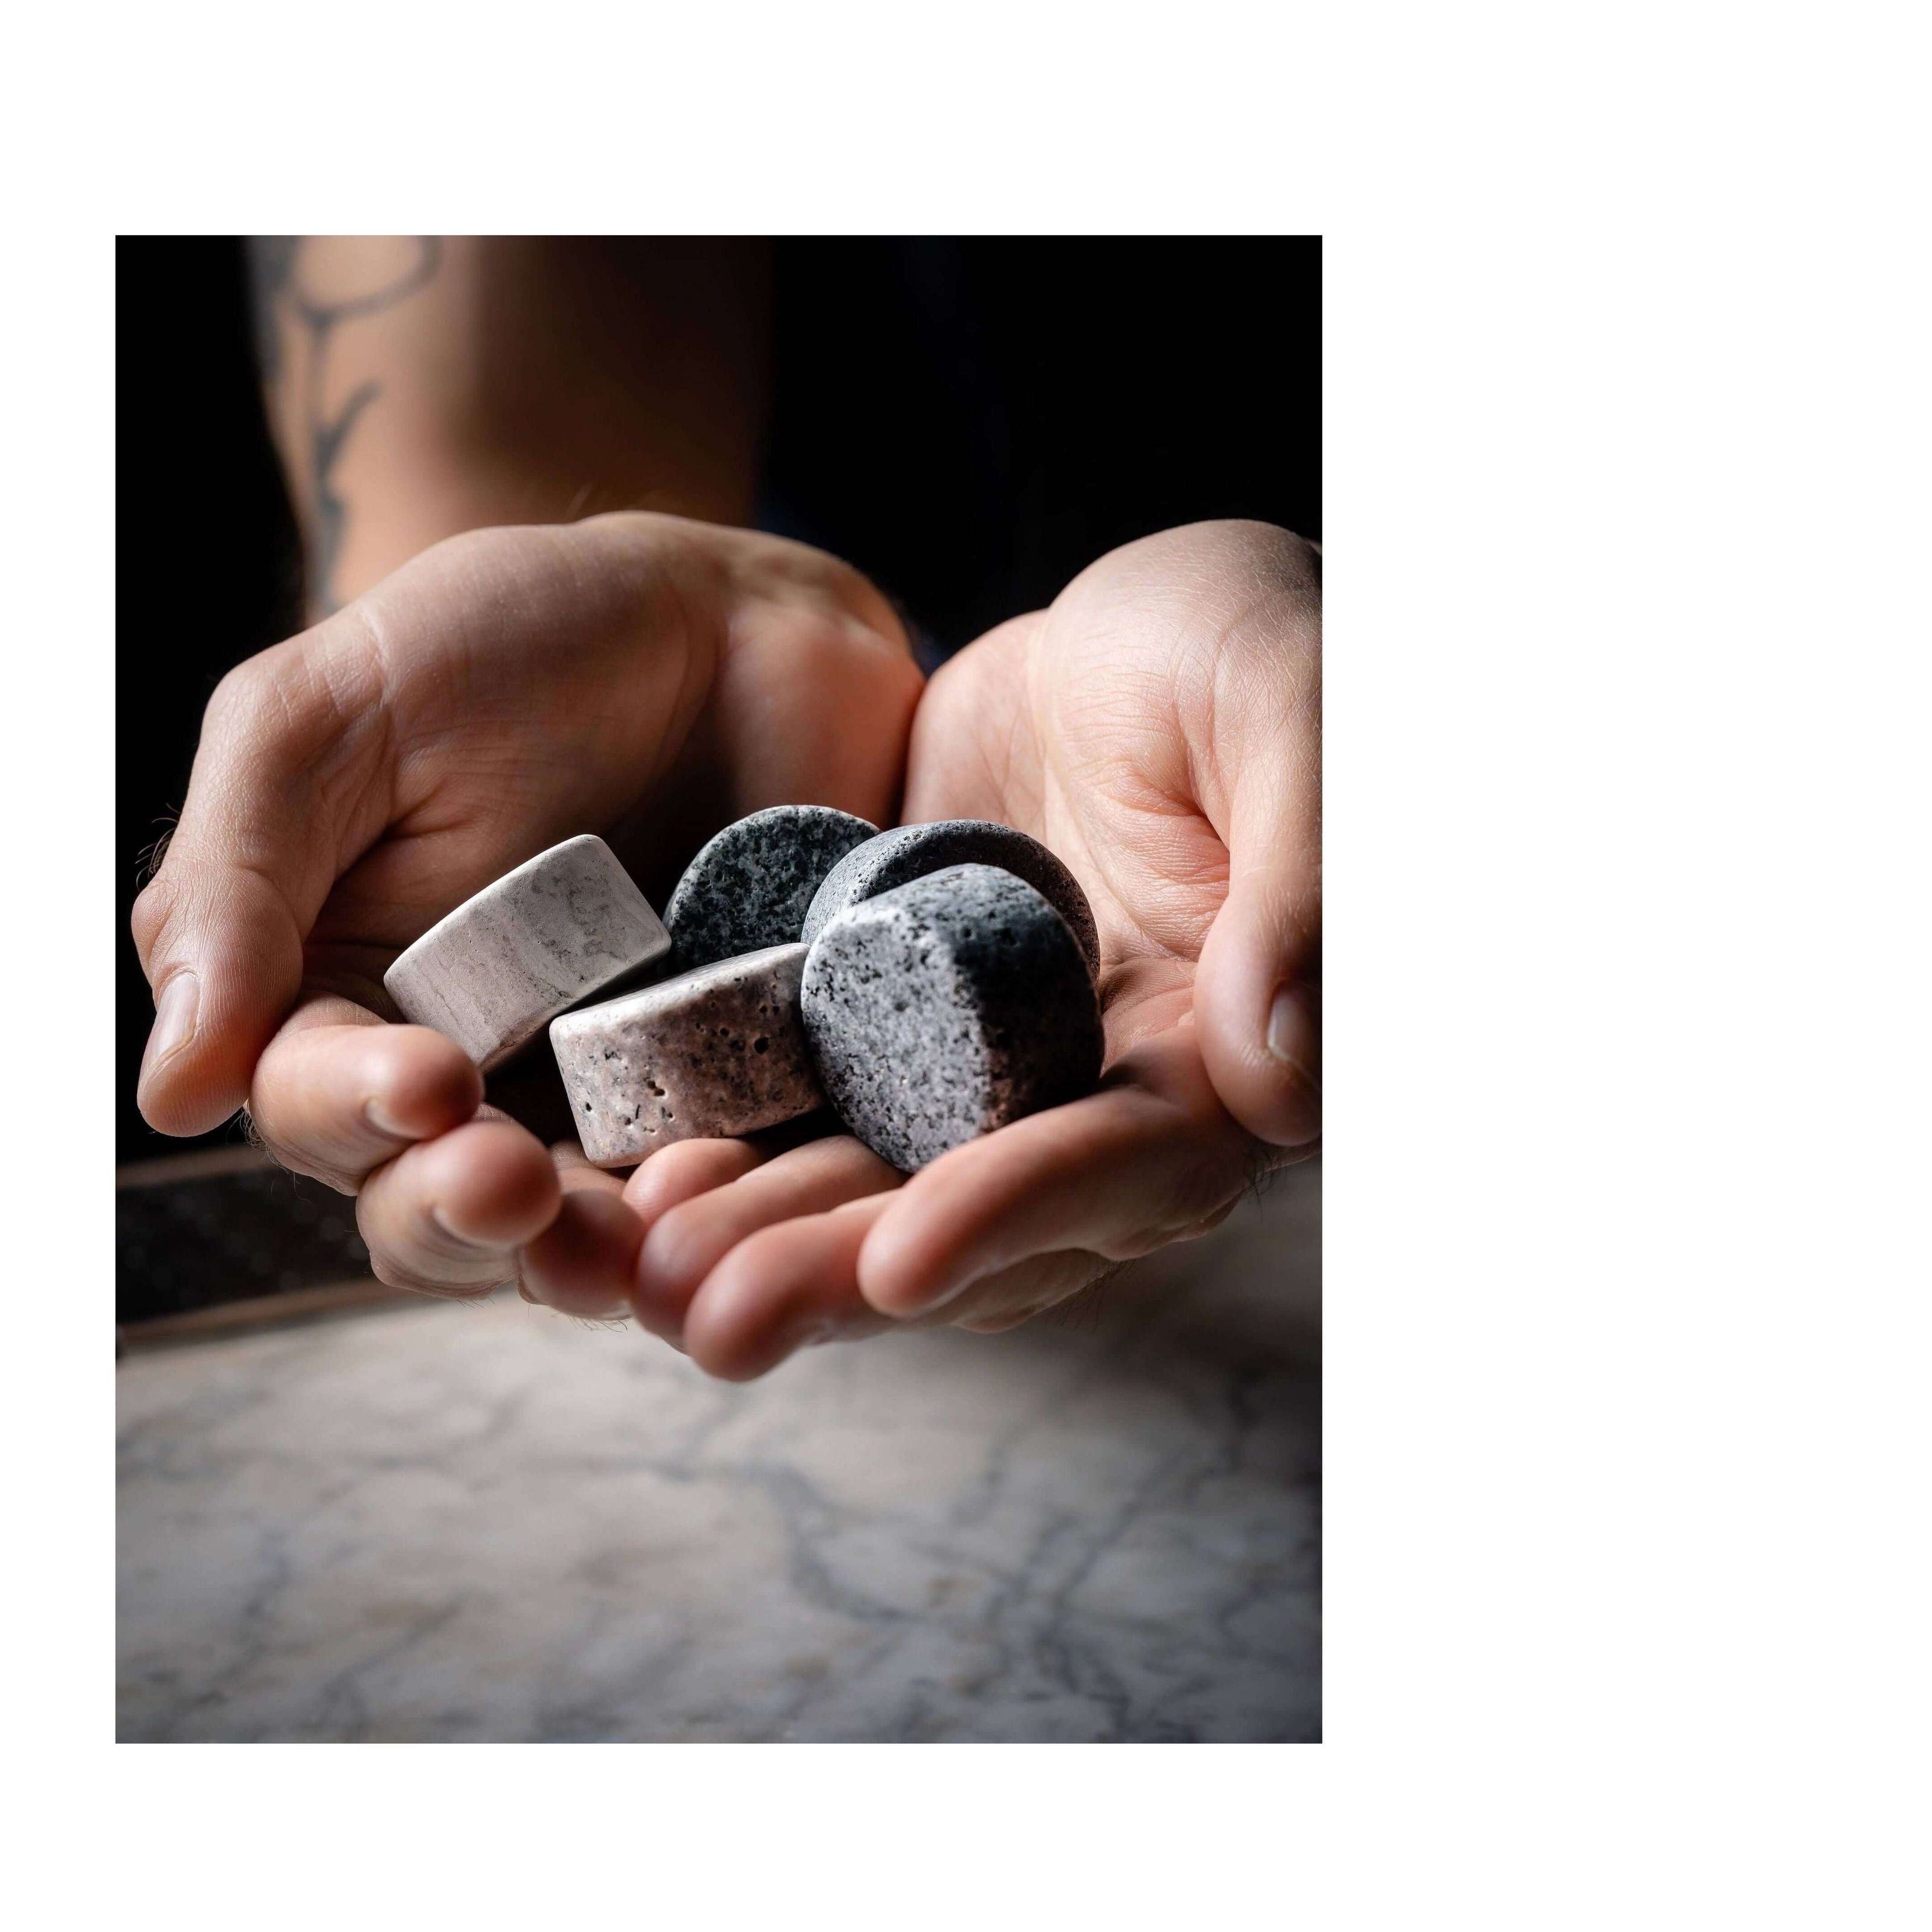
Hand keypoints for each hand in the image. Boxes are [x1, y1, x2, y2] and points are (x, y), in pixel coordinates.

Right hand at [130, 513, 921, 1305]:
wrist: (717, 611)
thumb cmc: (497, 641)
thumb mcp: (321, 720)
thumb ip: (232, 888)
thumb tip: (172, 1096)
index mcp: (332, 999)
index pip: (309, 1103)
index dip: (350, 1114)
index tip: (423, 1082)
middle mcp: (455, 1080)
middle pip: (422, 1211)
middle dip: (456, 1214)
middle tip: (513, 1186)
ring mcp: (595, 1103)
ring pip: (563, 1240)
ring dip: (578, 1260)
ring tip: (624, 1248)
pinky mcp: (729, 1104)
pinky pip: (713, 1202)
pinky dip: (712, 1223)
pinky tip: (732, 1200)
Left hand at [624, 520, 1320, 1377]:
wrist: (1131, 613)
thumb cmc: (1249, 634)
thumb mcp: (1293, 703)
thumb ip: (1307, 881)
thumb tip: (1280, 1083)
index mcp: (1225, 1052)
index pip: (1134, 1168)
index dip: (1021, 1213)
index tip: (902, 1261)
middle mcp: (1102, 1093)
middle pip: (976, 1214)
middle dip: (841, 1269)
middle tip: (709, 1318)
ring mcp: (982, 1066)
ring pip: (871, 1179)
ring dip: (762, 1234)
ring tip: (639, 1275)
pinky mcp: (885, 1023)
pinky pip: (801, 1100)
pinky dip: (725, 1136)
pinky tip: (624, 1171)